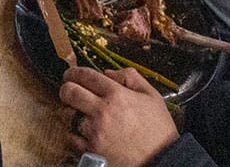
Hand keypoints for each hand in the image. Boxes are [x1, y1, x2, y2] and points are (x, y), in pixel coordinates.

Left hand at [60, 67, 176, 164]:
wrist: (162, 160)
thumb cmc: (158, 130)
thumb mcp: (152, 96)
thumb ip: (130, 77)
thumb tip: (107, 72)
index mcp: (116, 94)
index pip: (85, 75)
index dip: (74, 72)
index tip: (71, 74)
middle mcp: (102, 111)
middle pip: (69, 91)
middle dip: (66, 88)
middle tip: (70, 91)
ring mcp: (94, 132)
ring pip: (68, 115)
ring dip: (71, 112)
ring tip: (81, 114)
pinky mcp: (90, 150)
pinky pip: (71, 137)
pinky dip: (74, 133)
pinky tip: (85, 132)